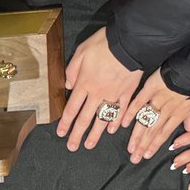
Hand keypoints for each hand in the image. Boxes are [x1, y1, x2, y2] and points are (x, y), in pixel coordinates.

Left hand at [56, 27, 142, 151]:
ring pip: (102, 119)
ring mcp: (113, 95)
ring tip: (89, 144)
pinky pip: (121, 111)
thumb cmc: (104, 44)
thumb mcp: (81, 51)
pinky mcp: (128, 93)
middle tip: (72, 147)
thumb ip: (72, 69)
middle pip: (85, 118)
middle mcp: (97, 93)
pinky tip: (112, 130)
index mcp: (84, 83)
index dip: (65, 123)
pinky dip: (116, 121)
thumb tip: (68, 84)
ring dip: (95, 134)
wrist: (128, 43)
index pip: (72, 108)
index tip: (61, 133)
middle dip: (77, 134)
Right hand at [122, 71, 189, 163]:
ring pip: (146, 121)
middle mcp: (167, 110)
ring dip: (137, 136)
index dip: (155, 145)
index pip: (164, 133)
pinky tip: (123, 123)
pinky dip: (131, 112)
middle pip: (153, 131)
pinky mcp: (151, 87)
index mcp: (179, 113)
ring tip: (130, 148)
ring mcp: (158, 99)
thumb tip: (189, 130)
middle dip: (143, 146)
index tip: (146, 155)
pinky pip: (139, 101)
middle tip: (134, 158)